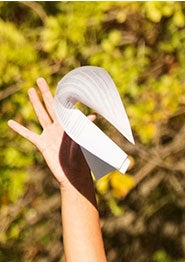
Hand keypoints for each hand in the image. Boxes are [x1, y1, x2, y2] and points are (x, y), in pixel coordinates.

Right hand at [7, 77, 96, 194]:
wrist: (74, 178)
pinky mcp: (42, 144)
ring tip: (30, 90)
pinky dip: (19, 129)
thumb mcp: (83, 143)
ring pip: (40, 114)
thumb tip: (93, 117)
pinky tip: (9, 122)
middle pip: (50, 106)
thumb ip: (84, 129)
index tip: (61, 83)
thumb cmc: (83, 162)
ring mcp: (49, 135)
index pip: (65, 107)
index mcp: (70, 127)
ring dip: (35, 103)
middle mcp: (59, 128)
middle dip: (45, 92)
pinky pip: (28, 134)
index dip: (62, 96)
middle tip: (39, 79)